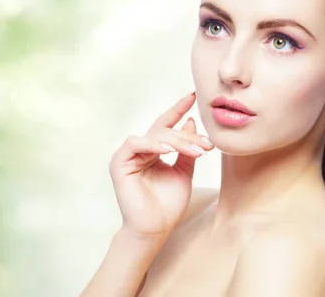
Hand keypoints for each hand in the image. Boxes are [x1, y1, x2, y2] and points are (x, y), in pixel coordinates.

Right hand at [108, 92, 212, 238]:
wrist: (156, 228)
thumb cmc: (169, 203)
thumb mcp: (185, 171)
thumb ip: (187, 148)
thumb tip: (190, 121)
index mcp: (154, 150)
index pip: (166, 124)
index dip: (179, 109)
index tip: (193, 96)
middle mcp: (141, 150)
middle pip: (165, 130)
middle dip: (187, 135)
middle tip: (206, 145)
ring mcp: (129, 155)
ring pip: (154, 135)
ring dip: (176, 140)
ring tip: (194, 150)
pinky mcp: (119, 163)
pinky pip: (135, 144)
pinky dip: (153, 144)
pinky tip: (169, 150)